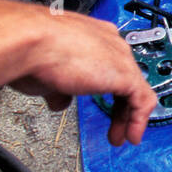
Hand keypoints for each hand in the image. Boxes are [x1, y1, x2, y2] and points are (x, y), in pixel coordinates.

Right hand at [10, 10, 156, 145]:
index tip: (101, 104)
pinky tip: (130, 135)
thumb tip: (60, 101)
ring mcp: (118, 56)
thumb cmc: (30, 50)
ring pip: (135, 89)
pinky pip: (142, 100)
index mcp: (91, 36)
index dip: (106, 87)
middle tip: (112, 125)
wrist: (29, 41)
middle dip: (119, 105)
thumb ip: (60, 88)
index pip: (108, 64)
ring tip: (121, 135)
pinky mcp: (125, 74)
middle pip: (124, 76)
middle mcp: (108, 41)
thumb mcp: (46, 74)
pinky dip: (137, 120)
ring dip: (128, 116)